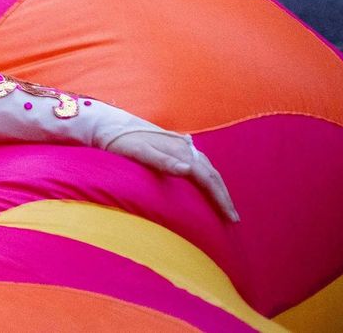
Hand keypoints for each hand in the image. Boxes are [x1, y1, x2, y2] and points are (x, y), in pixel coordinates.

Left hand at [105, 130, 238, 222]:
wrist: (108, 124)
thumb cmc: (120, 141)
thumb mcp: (137, 151)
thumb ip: (161, 161)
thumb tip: (188, 169)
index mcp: (179, 150)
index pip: (207, 178)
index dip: (220, 198)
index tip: (230, 218)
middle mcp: (183, 146)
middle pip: (211, 173)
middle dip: (224, 196)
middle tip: (233, 218)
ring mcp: (180, 144)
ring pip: (207, 167)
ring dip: (218, 186)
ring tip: (224, 205)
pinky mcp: (174, 144)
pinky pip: (199, 162)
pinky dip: (207, 176)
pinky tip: (207, 183)